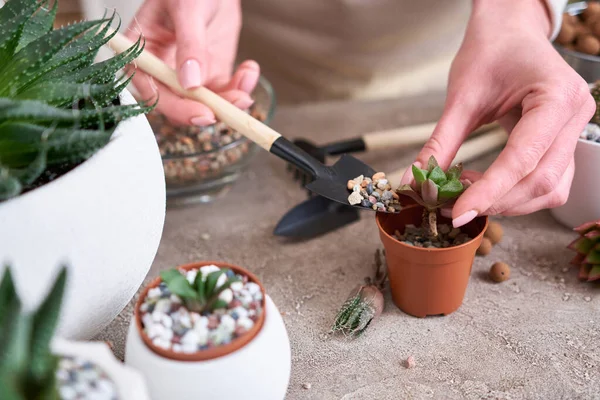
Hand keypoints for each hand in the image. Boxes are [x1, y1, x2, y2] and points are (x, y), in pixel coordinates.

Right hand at [125, 0, 259, 125]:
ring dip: (230, 101)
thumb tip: (190, 83)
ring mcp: (189, 74)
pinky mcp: (211, 73)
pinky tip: (249, 69)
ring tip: (246, 83)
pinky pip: (225, 91)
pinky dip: (241, 87)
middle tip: (233, 108)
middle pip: (180, 104)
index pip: (152, 90)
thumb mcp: (187, 9)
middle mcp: (163, 69)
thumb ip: (190, 45)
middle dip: (209, 109)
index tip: (203, 113)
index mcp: (143, 52)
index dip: (176, 108)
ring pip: (206, 103)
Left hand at [400, 0, 594, 227]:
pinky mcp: (565, 143)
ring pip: (551, 189)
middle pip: (543, 181)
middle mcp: (576, 117)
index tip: (458, 212)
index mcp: (556, 97)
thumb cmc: (488, 53)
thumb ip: (441, 142)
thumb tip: (414, 181)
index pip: (523, 158)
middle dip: (497, 201)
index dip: (490, 191)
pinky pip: (548, 182)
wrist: (509, 33)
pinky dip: (515, 193)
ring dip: (507, 202)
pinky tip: (484, 187)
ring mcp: (576, 131)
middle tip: (454, 205)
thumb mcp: (461, 97)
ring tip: (466, 194)